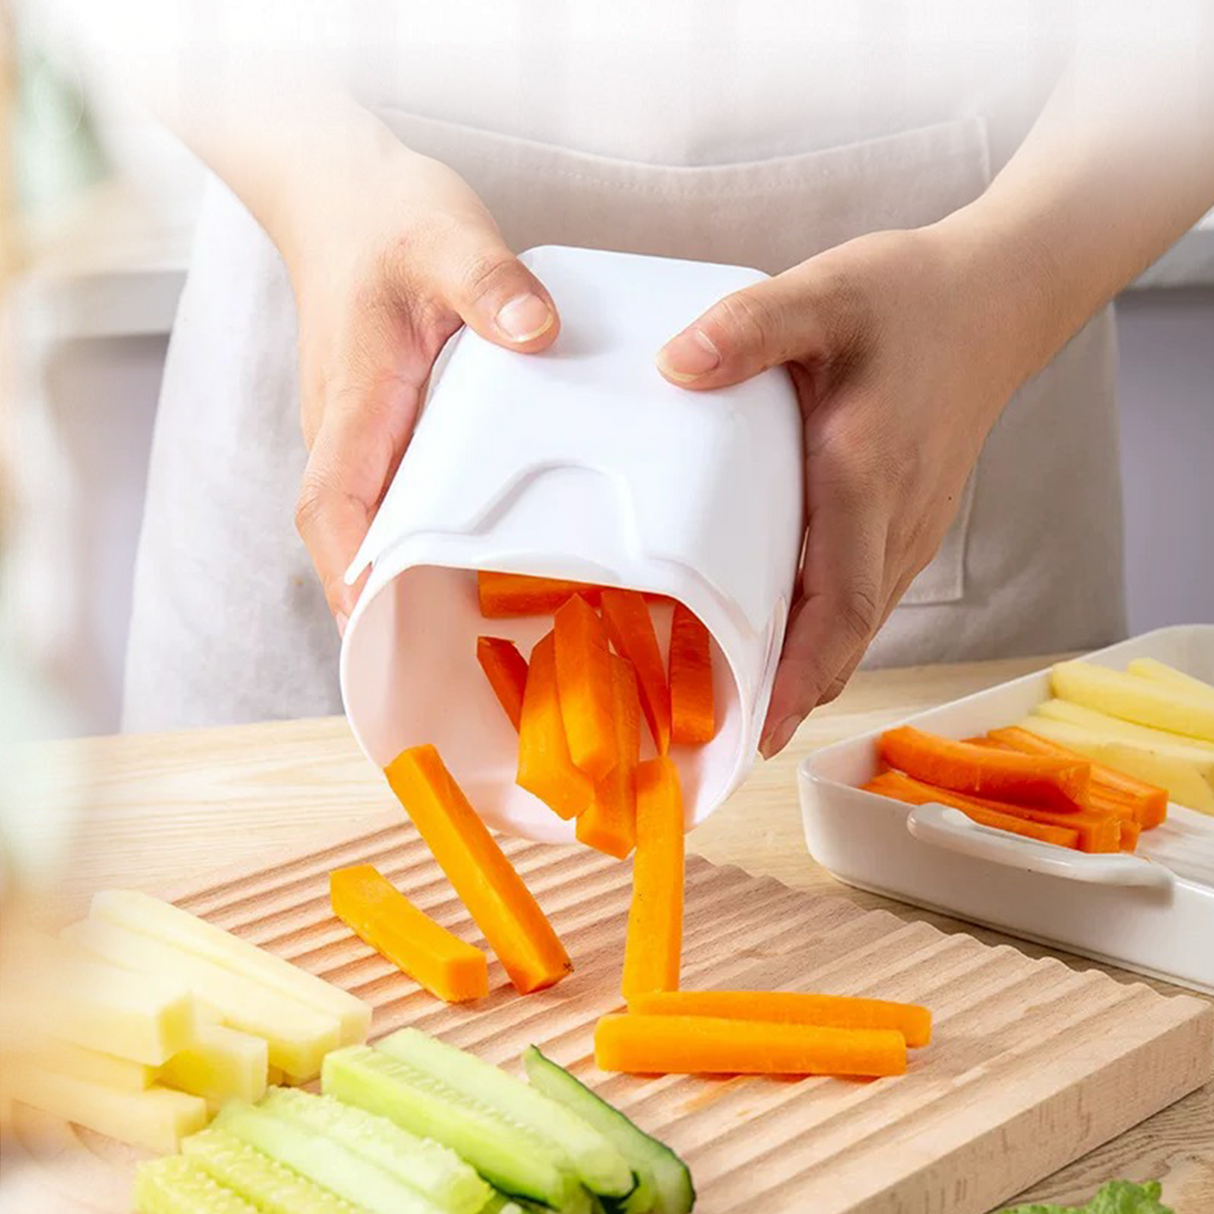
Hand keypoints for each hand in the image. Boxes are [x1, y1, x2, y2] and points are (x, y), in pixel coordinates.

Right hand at [279, 135, 558, 629]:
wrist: (344, 201)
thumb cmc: (390, 221)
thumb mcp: (451, 239)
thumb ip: (491, 285)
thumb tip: (536, 333)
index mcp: (356, 399)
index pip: (330, 504)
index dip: (349, 571)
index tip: (375, 623)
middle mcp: (346, 430)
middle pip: (347, 537)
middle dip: (380, 603)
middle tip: (438, 663)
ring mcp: (358, 435)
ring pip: (367, 525)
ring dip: (399, 581)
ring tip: (464, 638)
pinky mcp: (379, 431)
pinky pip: (390, 500)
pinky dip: (417, 541)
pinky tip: (470, 562)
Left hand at [656, 223, 1044, 756]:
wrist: (997, 299)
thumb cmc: (912, 297)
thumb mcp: (826, 293)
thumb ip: (751, 327)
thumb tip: (676, 366)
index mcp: (864, 475)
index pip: (837, 603)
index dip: (800, 674)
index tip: (763, 729)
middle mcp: (894, 518)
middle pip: (846, 635)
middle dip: (793, 694)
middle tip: (731, 742)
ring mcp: (909, 525)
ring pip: (858, 623)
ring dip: (809, 670)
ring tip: (747, 707)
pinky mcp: (909, 519)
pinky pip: (864, 593)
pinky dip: (825, 632)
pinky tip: (784, 636)